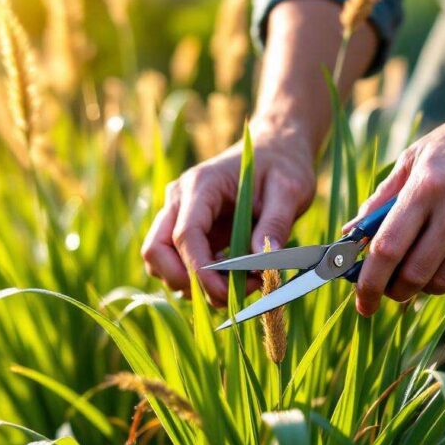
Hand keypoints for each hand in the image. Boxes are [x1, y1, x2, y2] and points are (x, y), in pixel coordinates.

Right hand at [142, 121, 315, 304]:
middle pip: (155, 251)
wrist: (274, 151)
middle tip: (230, 294)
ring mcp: (178, 216)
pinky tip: (233, 277)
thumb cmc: (282, 167)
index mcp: (201, 185)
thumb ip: (276, 224)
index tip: (229, 292)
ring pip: (160, 262)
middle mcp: (179, 200)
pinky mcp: (186, 231)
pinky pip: (177, 264)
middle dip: (185, 282)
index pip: (184, 235)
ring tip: (241, 283)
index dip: (200, 271)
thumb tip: (263, 263)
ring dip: (192, 285)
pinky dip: (199, 280)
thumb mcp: (289, 190)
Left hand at [343, 39, 444, 316]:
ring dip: (426, 285)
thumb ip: (382, 197)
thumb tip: (350, 234)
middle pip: (414, 274)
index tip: (361, 304)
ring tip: (424, 267)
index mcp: (425, 187)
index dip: (368, 283)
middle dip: (395, 292)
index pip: (386, 249)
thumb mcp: (417, 155)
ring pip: (444, 280)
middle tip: (392, 289)